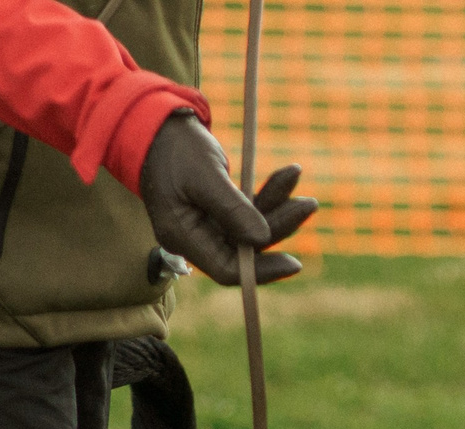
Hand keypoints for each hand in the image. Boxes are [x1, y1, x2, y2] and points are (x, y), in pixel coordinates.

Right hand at [139, 112, 316, 286]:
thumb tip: (263, 241)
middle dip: (277, 226)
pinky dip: (267, 194)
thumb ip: (232, 209)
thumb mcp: (205, 175)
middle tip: (309, 204)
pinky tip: (288, 175)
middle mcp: (193, 236)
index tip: (294, 263)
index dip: (261, 270)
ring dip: (278, 206)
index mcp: (182, 235)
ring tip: (297, 176)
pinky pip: (247, 210)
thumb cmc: (174, 146)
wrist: (155, 121)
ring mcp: (204, 223)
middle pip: (244, 248)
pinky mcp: (215, 209)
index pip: (226, 269)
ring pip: (250, 228)